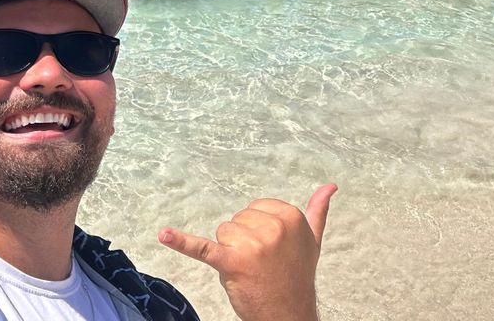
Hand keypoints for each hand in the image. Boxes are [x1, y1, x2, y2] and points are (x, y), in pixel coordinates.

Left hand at [159, 184, 336, 320]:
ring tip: (250, 270)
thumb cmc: (298, 276)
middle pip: (237, 220)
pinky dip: (181, 242)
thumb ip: (318, 210)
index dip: (257, 230)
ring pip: (223, 233)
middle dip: (243, 241)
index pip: (255, 208)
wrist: (289, 313)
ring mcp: (252, 244)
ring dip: (230, 253)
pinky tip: (163, 234)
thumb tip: (330, 186)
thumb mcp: (313, 240)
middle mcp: (273, 227)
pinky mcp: (231, 262)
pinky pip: (203, 248)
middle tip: (261, 263)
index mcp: (290, 216)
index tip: (272, 250)